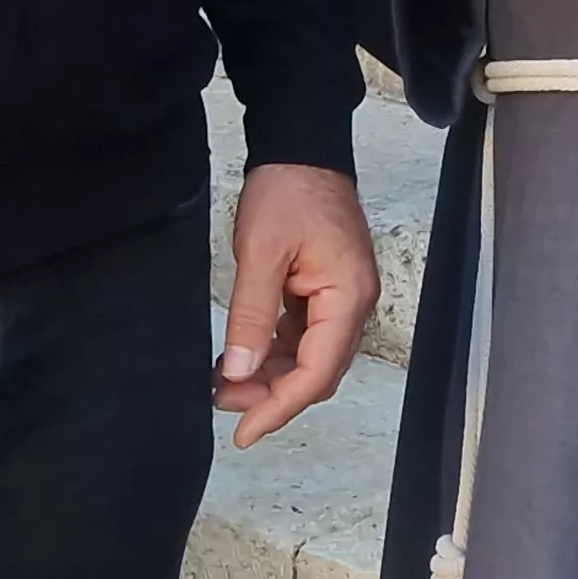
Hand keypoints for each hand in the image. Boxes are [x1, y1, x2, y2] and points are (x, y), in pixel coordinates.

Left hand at [217, 163, 374, 447]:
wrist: (301, 145)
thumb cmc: (286, 192)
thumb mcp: (261, 254)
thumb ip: (253, 316)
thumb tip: (240, 373)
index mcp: (347, 297)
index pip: (316, 372)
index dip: (279, 407)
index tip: (243, 433)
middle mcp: (353, 302)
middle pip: (318, 371)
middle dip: (272, 395)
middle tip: (223, 406)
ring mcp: (342, 296)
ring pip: (311, 356)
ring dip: (271, 376)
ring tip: (225, 385)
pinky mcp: (326, 287)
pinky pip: (305, 335)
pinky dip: (275, 351)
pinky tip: (242, 357)